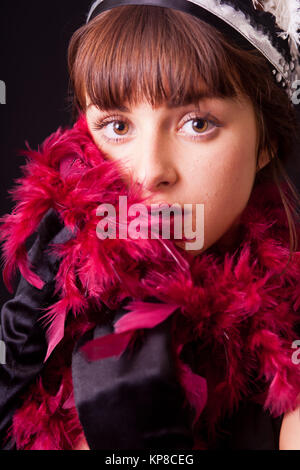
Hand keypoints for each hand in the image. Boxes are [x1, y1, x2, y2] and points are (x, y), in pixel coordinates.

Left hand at [71, 302, 193, 449]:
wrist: (137, 460)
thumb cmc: (167, 430)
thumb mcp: (181, 392)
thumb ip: (172, 355)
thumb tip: (165, 325)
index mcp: (156, 371)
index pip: (157, 322)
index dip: (162, 309)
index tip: (163, 306)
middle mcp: (125, 370)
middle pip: (125, 318)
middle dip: (135, 310)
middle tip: (140, 311)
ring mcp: (98, 378)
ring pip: (100, 329)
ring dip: (112, 323)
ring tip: (119, 325)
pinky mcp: (81, 388)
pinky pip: (80, 348)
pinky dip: (91, 339)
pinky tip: (99, 339)